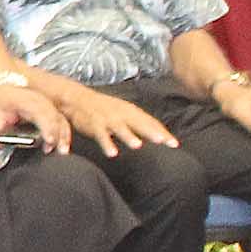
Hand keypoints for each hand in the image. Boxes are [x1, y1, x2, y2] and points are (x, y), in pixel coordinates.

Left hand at [0, 81, 69, 152]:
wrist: (4, 87)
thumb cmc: (1, 99)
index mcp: (25, 100)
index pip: (41, 113)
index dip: (47, 127)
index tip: (49, 140)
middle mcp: (40, 101)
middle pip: (54, 118)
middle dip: (58, 135)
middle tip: (57, 149)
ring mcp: (48, 104)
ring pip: (61, 119)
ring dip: (64, 135)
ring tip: (62, 150)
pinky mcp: (52, 110)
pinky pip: (62, 121)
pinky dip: (65, 133)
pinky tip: (63, 145)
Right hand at [61, 84, 175, 157]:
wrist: (76, 98)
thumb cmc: (102, 108)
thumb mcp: (123, 111)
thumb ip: (138, 122)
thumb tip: (158, 133)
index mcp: (130, 110)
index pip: (150, 122)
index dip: (163, 132)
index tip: (174, 144)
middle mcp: (121, 113)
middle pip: (140, 123)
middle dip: (153, 132)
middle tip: (166, 142)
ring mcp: (107, 118)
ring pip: (120, 127)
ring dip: (128, 136)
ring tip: (137, 145)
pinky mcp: (93, 124)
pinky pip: (100, 135)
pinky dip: (106, 143)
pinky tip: (112, 153)